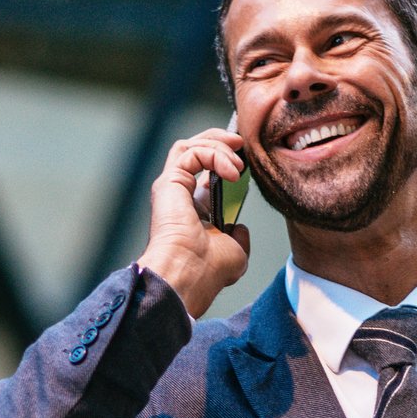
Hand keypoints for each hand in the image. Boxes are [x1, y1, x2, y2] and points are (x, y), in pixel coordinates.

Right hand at [137, 126, 250, 318]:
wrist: (190, 276)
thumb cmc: (207, 272)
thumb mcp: (235, 252)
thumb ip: (238, 237)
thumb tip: (239, 227)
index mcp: (191, 210)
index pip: (204, 171)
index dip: (225, 159)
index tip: (247, 162)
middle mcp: (178, 196)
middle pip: (193, 150)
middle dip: (219, 141)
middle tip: (241, 144)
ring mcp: (171, 187)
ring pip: (189, 146)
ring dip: (218, 145)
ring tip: (238, 163)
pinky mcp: (169, 182)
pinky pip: (191, 152)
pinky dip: (214, 155)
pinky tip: (232, 172)